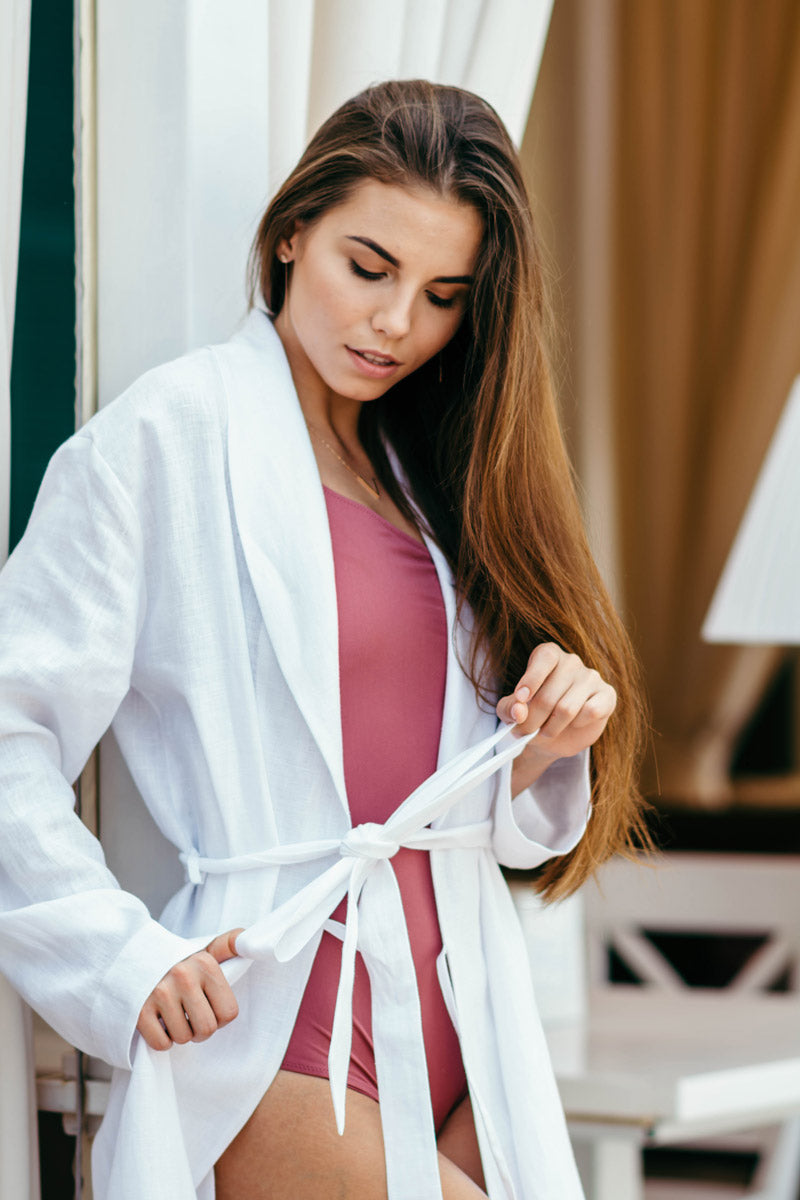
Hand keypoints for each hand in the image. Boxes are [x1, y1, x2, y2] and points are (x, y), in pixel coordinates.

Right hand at [136, 927, 243, 1050]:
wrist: (133, 959)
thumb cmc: (178, 963)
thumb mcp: (206, 950)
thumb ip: (230, 944)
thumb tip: (249, 937)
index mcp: (206, 963)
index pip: (229, 1013)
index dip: (219, 1018)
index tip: (208, 1008)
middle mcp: (184, 975)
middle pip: (206, 1029)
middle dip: (200, 1030)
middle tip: (190, 1017)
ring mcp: (159, 992)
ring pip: (183, 1038)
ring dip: (179, 1034)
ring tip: (173, 1016)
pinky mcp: (139, 1009)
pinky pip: (160, 1043)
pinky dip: (161, 1040)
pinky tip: (159, 1022)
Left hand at [496, 643, 615, 792]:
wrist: (555, 735)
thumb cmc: (532, 715)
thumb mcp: (512, 711)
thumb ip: (509, 708)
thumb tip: (518, 712)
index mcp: (548, 655)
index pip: (544, 658)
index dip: (531, 679)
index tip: (520, 699)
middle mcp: (572, 662)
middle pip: (548, 695)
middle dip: (532, 720)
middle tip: (524, 732)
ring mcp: (591, 677)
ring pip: (567, 709)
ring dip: (551, 727)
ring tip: (546, 730)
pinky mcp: (607, 695)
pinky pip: (591, 712)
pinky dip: (576, 724)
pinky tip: (573, 723)